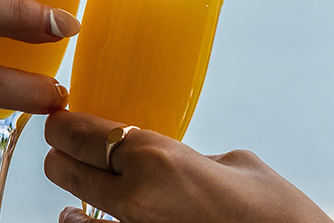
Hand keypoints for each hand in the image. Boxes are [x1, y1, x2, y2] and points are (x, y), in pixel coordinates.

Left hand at [44, 111, 332, 222]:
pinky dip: (82, 222)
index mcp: (157, 157)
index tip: (57, 120)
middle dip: (61, 154)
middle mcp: (134, 197)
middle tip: (62, 144)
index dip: (64, 126)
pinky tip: (78, 216)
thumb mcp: (233, 164)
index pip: (85, 135)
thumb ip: (188, 156)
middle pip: (67, 169)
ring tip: (72, 175)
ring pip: (74, 208)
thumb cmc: (276, 211)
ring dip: (71, 190)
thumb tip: (170, 158)